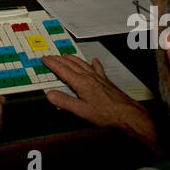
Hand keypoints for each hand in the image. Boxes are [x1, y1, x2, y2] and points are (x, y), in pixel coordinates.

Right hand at [41, 54, 157, 151]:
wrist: (125, 113)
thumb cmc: (105, 113)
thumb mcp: (81, 111)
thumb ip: (64, 101)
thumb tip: (50, 94)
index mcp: (81, 83)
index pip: (62, 70)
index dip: (52, 64)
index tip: (44, 59)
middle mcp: (89, 77)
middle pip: (71, 64)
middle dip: (59, 59)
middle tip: (51, 56)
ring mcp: (98, 77)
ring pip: (82, 64)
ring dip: (72, 58)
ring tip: (66, 55)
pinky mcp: (105, 81)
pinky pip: (97, 68)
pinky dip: (93, 63)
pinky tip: (94, 60)